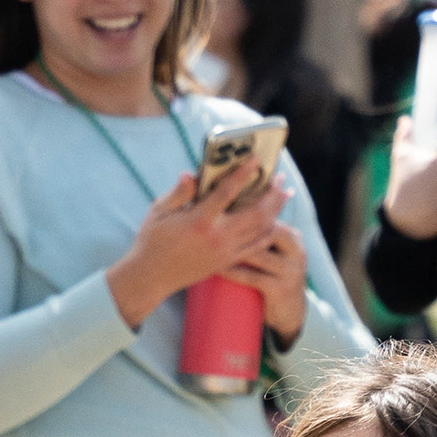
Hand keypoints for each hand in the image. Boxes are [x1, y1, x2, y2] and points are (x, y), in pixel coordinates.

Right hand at [105, 168, 285, 327]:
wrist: (151, 277)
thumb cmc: (152, 240)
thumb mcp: (158, 211)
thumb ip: (179, 192)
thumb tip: (193, 173)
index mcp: (199, 220)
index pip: (227, 192)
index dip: (244, 174)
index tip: (257, 159)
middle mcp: (217, 237)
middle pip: (256, 213)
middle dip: (272, 194)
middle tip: (281, 178)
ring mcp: (225, 251)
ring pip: (261, 230)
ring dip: (276, 211)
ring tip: (285, 195)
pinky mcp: (227, 261)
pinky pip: (256, 247)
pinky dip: (269, 232)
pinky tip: (275, 221)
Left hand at [222, 219, 309, 344]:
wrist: (289, 312)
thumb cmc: (273, 276)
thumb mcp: (273, 253)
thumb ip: (259, 234)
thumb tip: (232, 211)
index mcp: (293, 237)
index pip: (269, 217)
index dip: (246, 210)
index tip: (220, 206)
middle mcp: (296, 251)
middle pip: (266, 231)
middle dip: (240, 227)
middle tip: (212, 222)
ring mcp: (290, 271)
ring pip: (258, 254)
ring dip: (233, 248)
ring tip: (210, 242)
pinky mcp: (281, 289)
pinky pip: (253, 277)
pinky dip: (234, 272)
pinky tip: (218, 267)